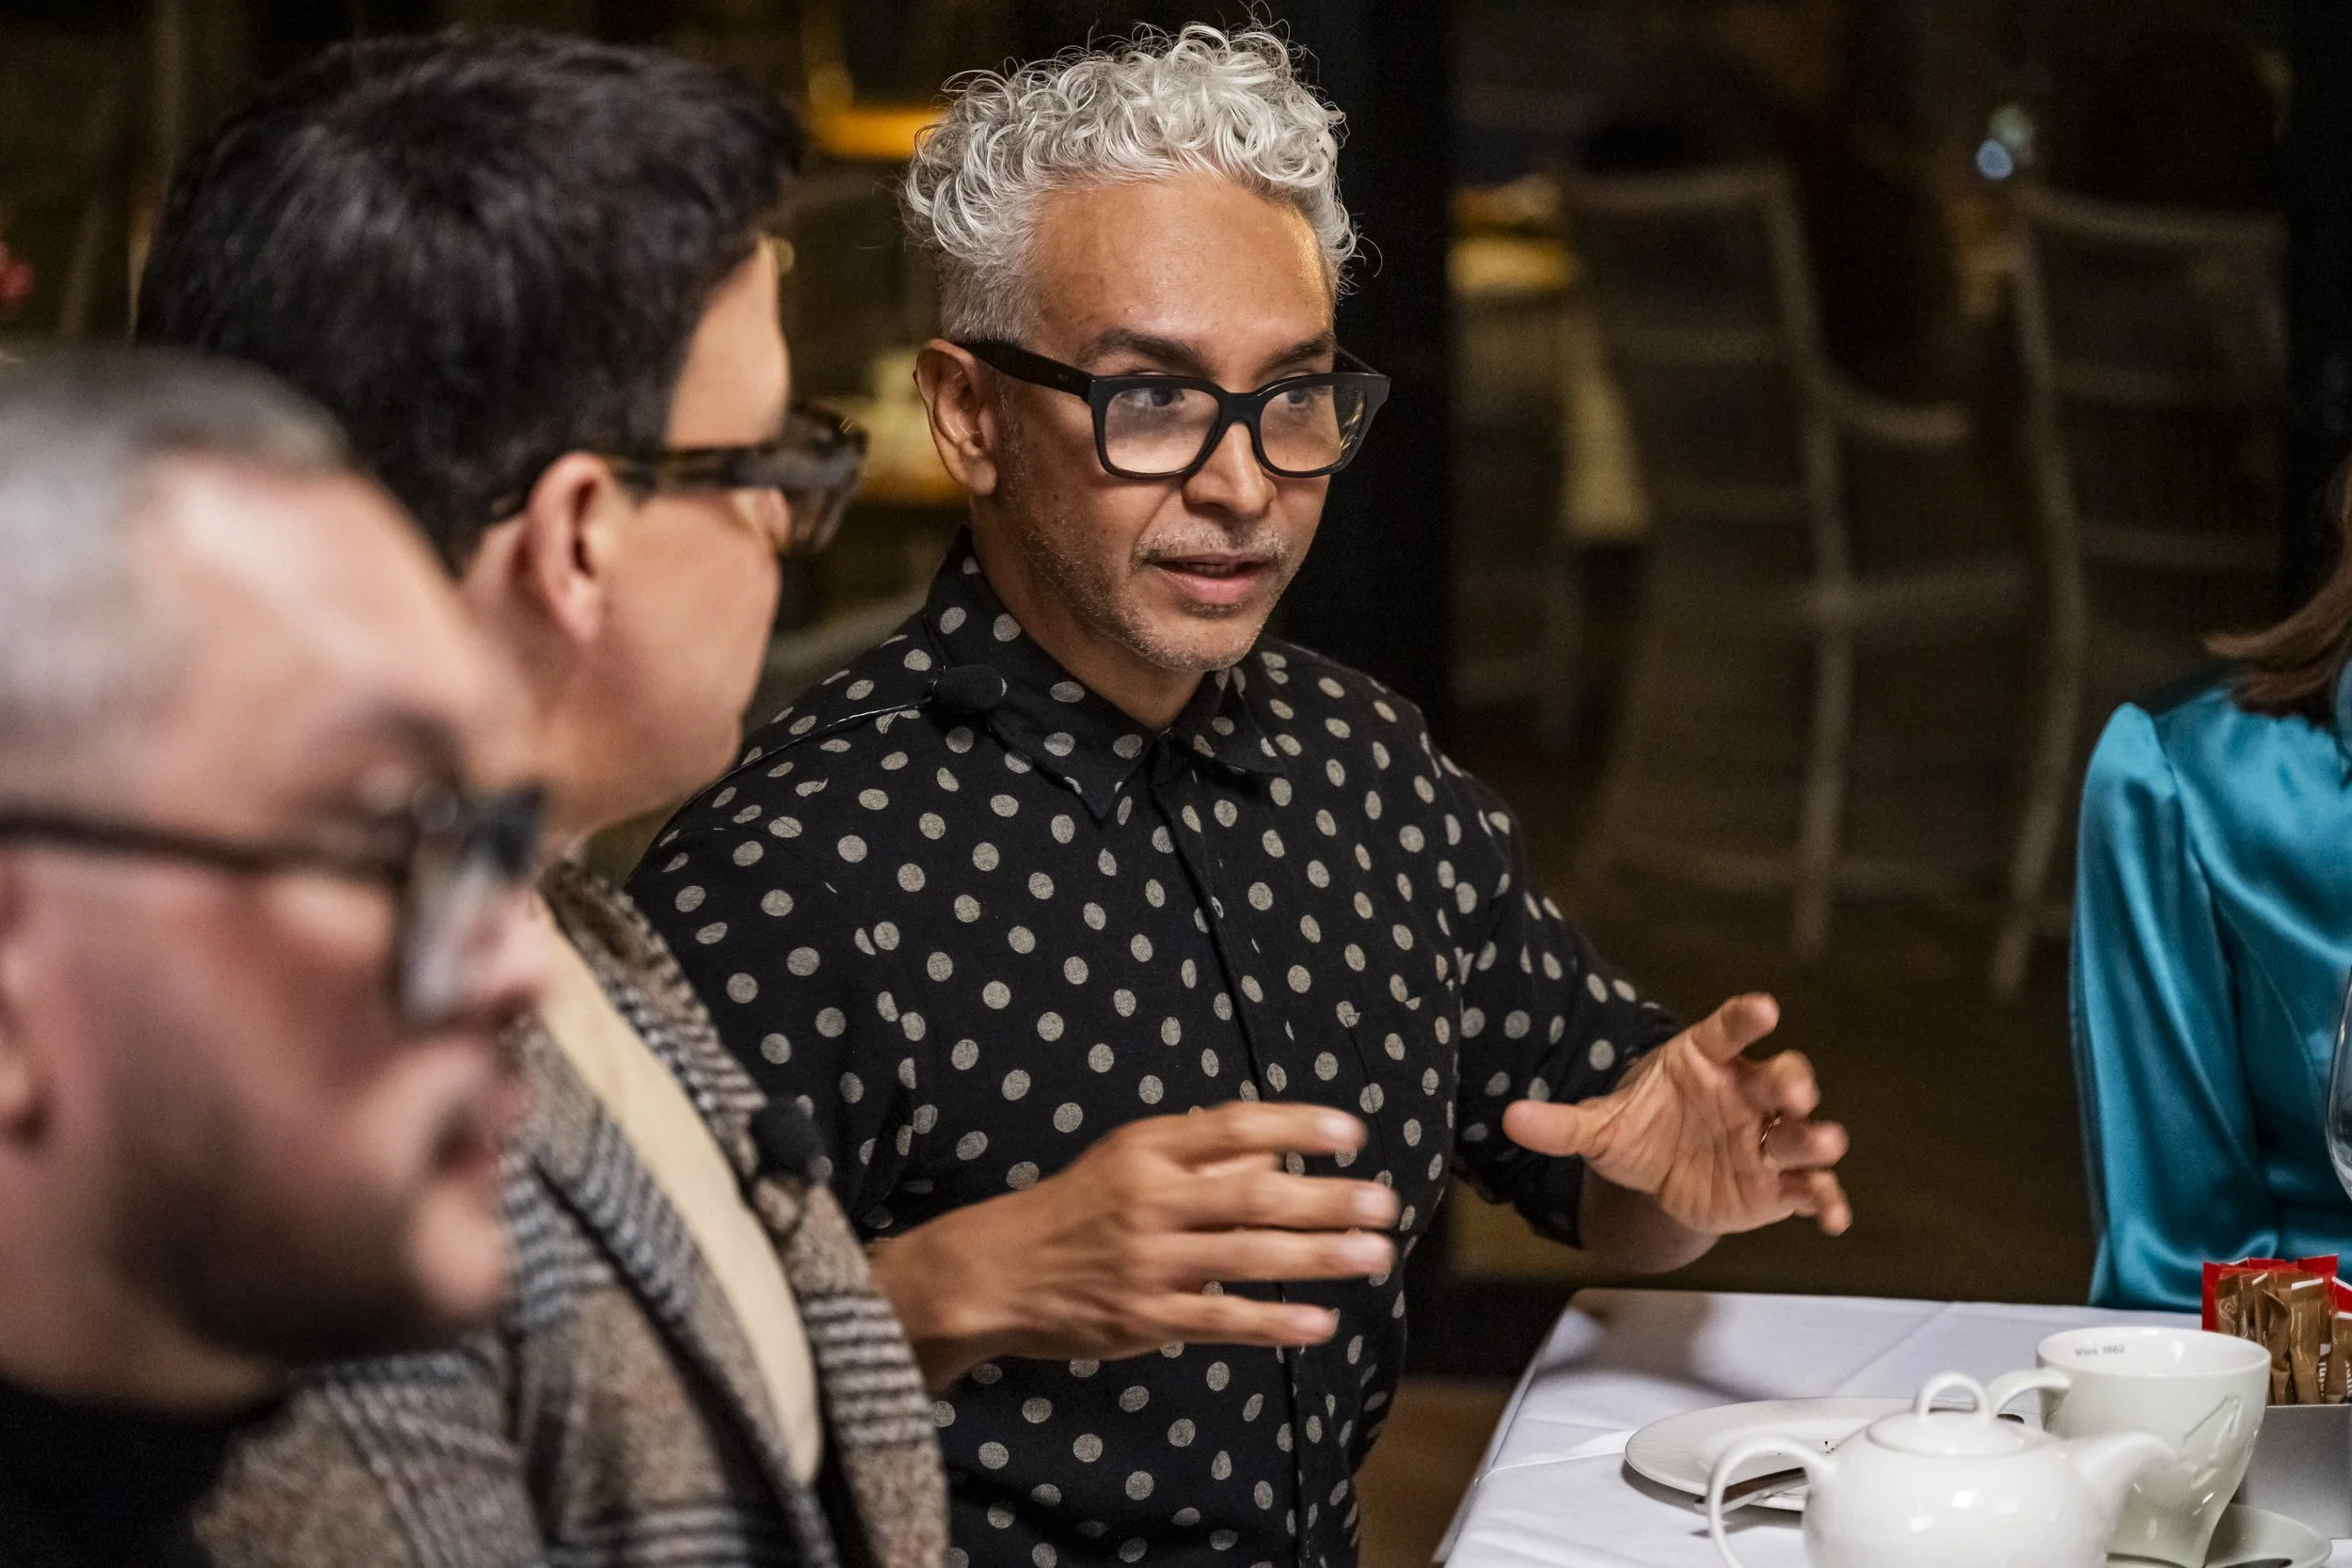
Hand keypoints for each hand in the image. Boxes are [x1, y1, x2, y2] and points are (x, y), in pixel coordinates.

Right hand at [868, 1102, 1399, 1389]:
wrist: (996, 1272)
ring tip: (1375, 1256)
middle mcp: (1149, 1200)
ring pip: (1248, 1256)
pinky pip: (1222, 1320)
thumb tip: (1278, 1153)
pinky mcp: (1145, 1318)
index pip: (1233, 1127)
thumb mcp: (1127, 1159)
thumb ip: (1199, 1155)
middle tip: (1384, 1203)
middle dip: (1327, 1200)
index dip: (1296, 1126)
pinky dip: (1274, 1321)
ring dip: (1319, 1257)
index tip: (1351, 1133)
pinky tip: (1320, 1322)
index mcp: (1146, 1151)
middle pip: (1254, 1195)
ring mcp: (1148, 1262)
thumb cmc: (1074, 1208)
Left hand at [1501, 993, 1850, 1238]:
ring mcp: (1768, 1138)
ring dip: (1817, 1137)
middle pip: (1780, 1077)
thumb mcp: (1600, 1127)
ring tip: (1825, 1143)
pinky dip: (1826, 1201)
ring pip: (1802, 1132)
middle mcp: (1747, 1093)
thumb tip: (1509, 1117)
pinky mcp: (1780, 1183)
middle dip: (1792, 1081)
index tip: (1763, 1008)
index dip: (1746, 1018)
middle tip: (1794, 1090)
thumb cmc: (1641, 1129)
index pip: (1728, 1030)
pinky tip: (1832, 1219)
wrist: (1659, 1176)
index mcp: (1705, 1061)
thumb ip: (1562, 1122)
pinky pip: (1811, 1189)